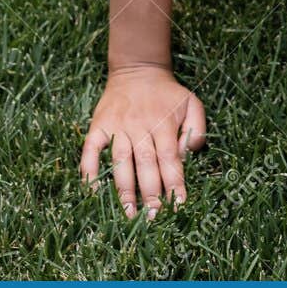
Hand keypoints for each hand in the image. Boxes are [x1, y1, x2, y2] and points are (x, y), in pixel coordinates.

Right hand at [80, 64, 206, 217]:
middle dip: (151, 193)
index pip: (170, 159)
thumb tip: (188, 153)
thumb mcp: (191, 103)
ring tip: (129, 213)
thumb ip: (196, 128)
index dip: (174, 183)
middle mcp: (139, 126)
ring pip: (120, 161)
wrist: (137, 69)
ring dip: (124, 189)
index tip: (178, 206)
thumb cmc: (167, 93)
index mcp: (163, 124)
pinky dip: (89, 169)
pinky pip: (91, 150)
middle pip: (146, 164)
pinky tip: (91, 190)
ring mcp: (117, 127)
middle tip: (153, 218)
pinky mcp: (98, 126)